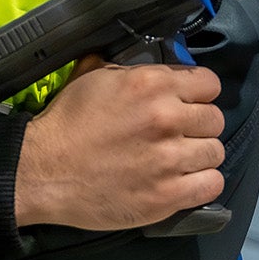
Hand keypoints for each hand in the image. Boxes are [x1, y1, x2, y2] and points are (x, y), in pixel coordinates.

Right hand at [14, 59, 225, 230]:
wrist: (43, 171)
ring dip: (200, 155)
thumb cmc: (66, 122)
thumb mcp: (92, 76)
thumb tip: (143, 63)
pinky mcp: (167, 196)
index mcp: (151, 84)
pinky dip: (202, 183)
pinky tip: (185, 181)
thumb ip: (126, 67)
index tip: (186, 103)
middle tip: (178, 134)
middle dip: (199, 125)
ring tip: (179, 159)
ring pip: (216, 152)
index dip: (199, 93)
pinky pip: (211, 185)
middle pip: (214, 119)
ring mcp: (169, 160)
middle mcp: (167, 118)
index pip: (210, 84)